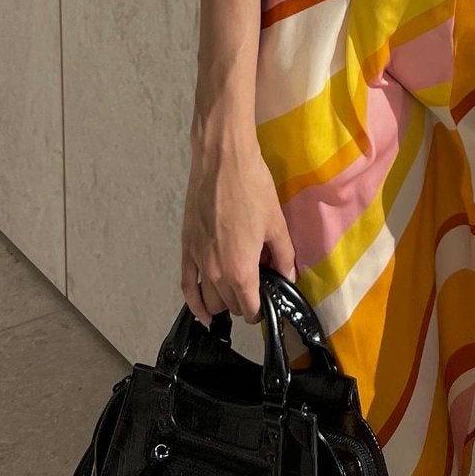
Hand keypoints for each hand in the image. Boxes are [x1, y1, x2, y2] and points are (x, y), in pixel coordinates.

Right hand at [181, 135, 296, 326]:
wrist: (221, 161)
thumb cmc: (253, 189)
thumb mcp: (277, 224)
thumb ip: (284, 257)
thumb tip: (289, 278)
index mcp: (241, 270)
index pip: (250, 308)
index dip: (262, 309)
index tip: (269, 300)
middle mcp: (216, 274)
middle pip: (229, 306)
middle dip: (244, 303)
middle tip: (257, 286)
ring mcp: (198, 262)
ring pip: (209, 300)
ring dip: (223, 303)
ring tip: (235, 293)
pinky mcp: (185, 248)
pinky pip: (187, 286)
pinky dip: (194, 304)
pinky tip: (202, 313)